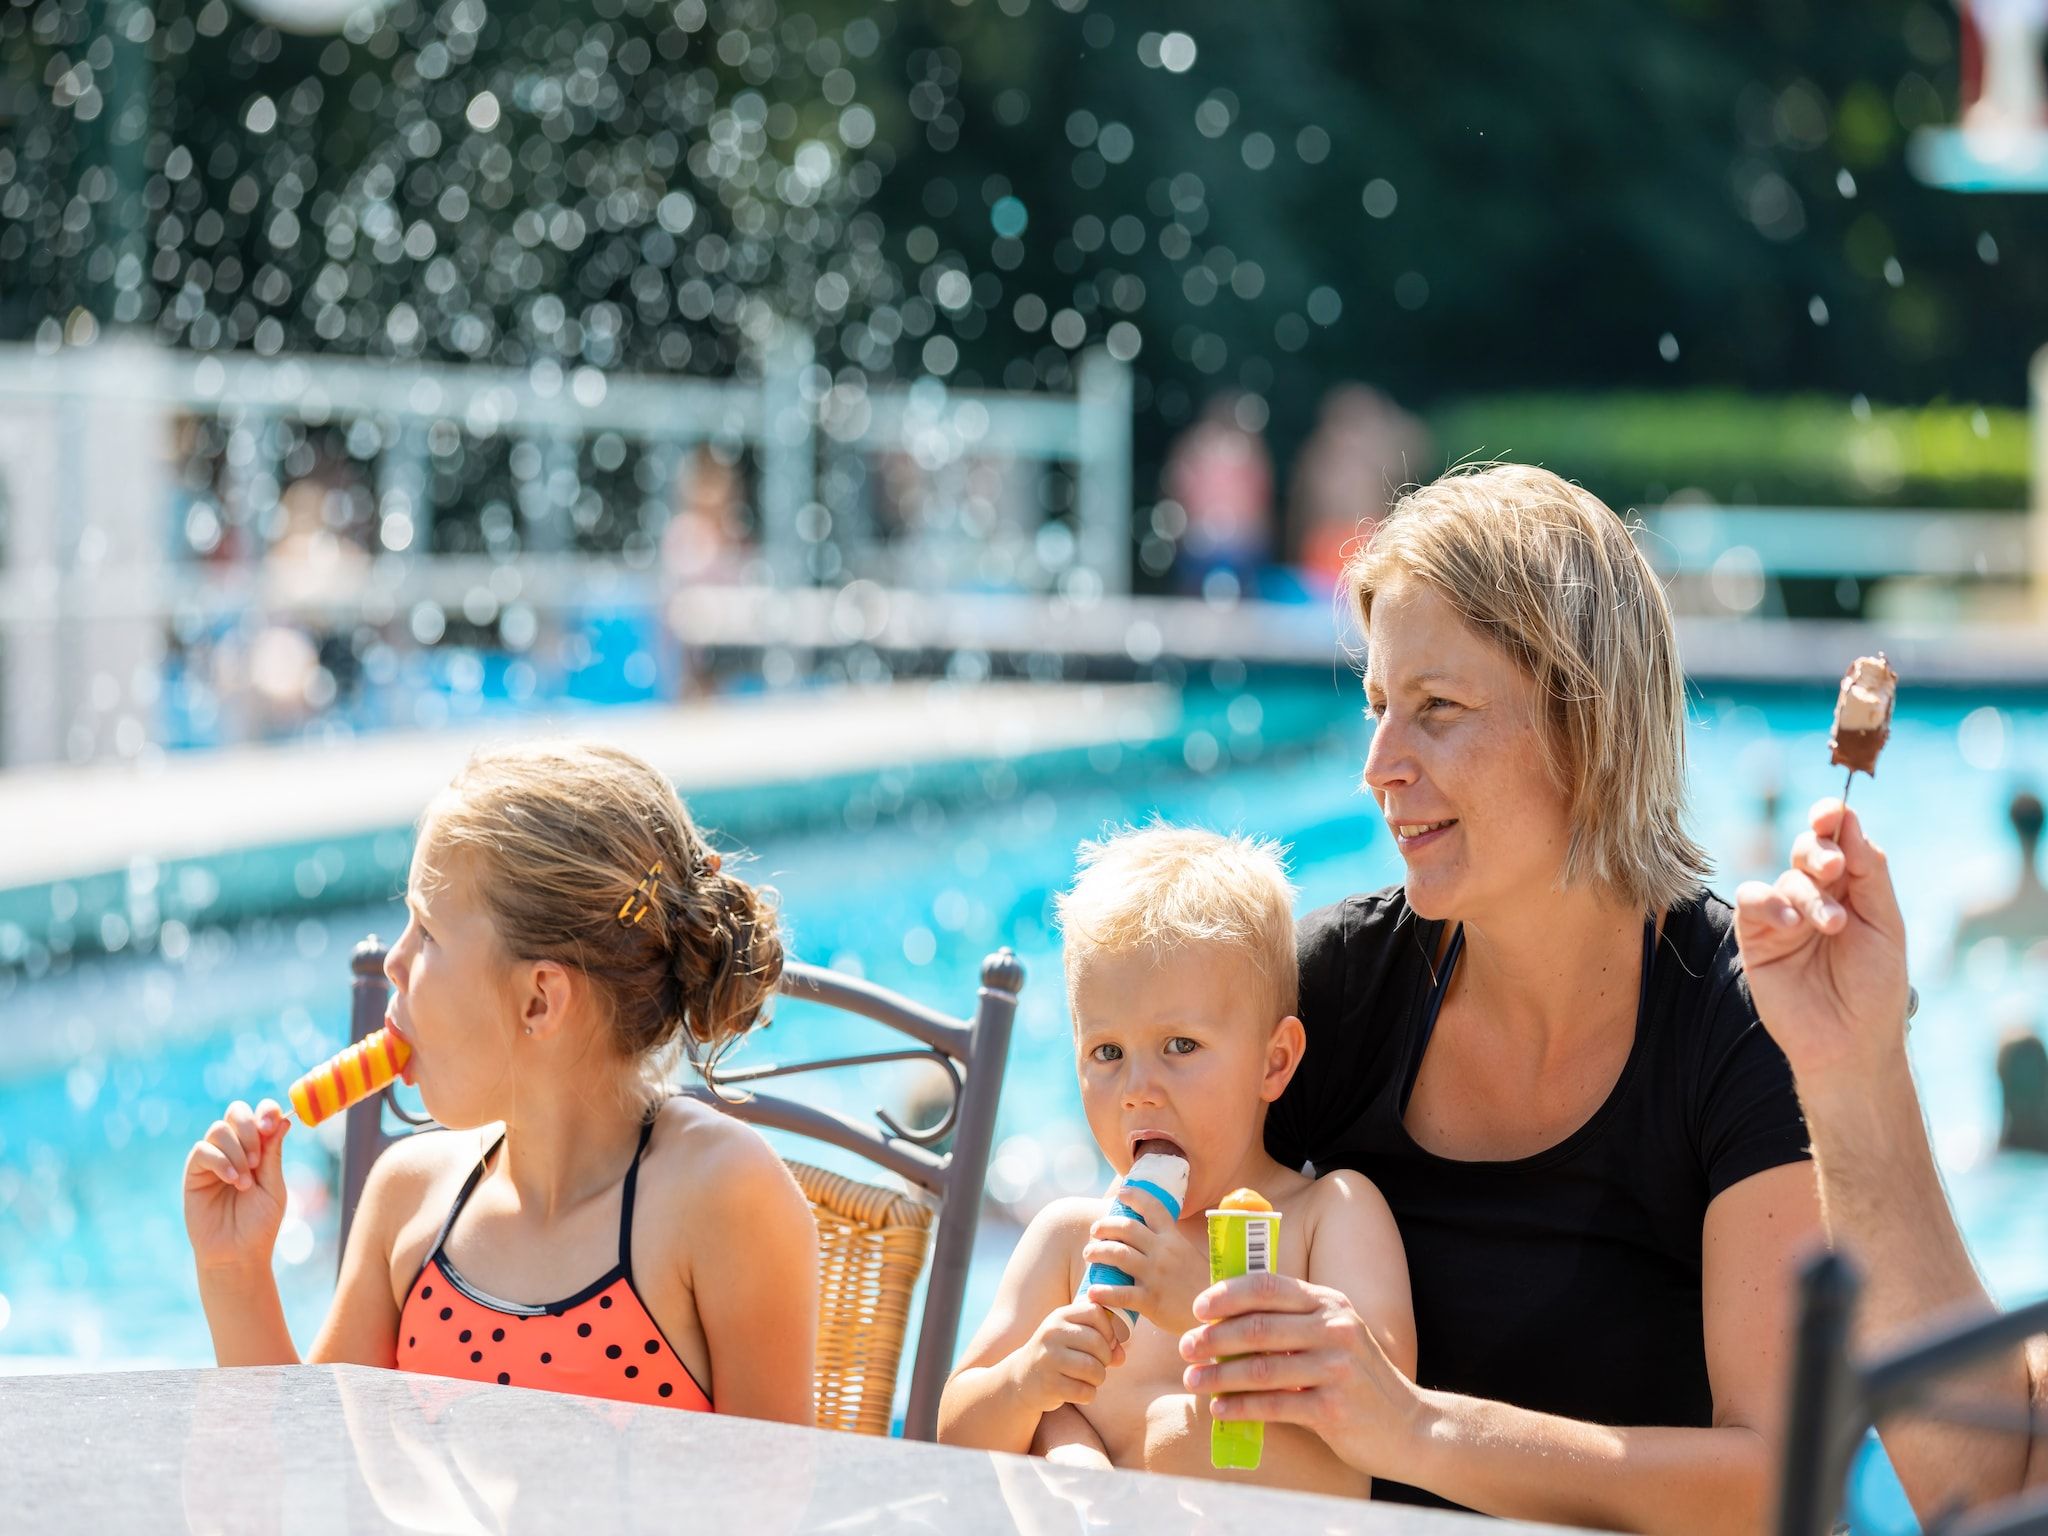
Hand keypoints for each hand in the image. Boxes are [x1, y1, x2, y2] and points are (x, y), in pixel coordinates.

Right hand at [183, 1099, 289, 1272]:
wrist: (237, 1254)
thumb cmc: (259, 1224)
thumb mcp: (273, 1187)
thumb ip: (273, 1155)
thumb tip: (284, 1120)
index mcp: (259, 1149)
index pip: (261, 1115)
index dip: (267, 1111)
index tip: (273, 1125)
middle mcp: (235, 1149)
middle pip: (236, 1112)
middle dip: (249, 1127)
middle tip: (259, 1156)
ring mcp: (213, 1159)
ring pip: (219, 1129)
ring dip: (237, 1151)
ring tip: (245, 1182)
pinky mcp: (194, 1173)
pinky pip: (203, 1150)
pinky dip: (221, 1161)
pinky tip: (233, 1181)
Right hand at [1012, 1301, 1130, 1411]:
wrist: (1022, 1378)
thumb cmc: (1057, 1355)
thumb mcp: (1072, 1338)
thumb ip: (1101, 1340)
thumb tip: (1120, 1355)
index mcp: (1060, 1316)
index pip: (1096, 1312)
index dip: (1108, 1329)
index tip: (1105, 1342)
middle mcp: (1052, 1333)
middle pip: (1098, 1343)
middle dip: (1105, 1358)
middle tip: (1098, 1365)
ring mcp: (1049, 1359)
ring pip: (1094, 1369)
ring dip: (1098, 1378)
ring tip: (1089, 1379)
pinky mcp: (1050, 1384)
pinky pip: (1085, 1391)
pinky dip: (1088, 1394)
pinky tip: (1078, 1391)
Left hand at [1081, 1185, 1208, 1334]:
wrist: (1220, 1315)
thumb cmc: (1202, 1285)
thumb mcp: (1189, 1255)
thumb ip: (1170, 1245)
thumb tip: (1149, 1236)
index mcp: (1173, 1238)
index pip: (1153, 1207)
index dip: (1135, 1196)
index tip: (1121, 1193)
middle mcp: (1163, 1251)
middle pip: (1127, 1228)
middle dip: (1105, 1226)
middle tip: (1095, 1231)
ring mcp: (1156, 1275)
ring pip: (1118, 1254)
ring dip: (1098, 1252)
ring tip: (1089, 1254)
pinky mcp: (1151, 1300)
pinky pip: (1121, 1293)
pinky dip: (1103, 1292)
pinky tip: (1092, 1292)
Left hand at [1179, 1271, 1420, 1478]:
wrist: (1411, 1427)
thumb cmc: (1359, 1378)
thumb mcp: (1335, 1334)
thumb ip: (1294, 1320)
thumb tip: (1226, 1317)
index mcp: (1330, 1303)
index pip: (1268, 1286)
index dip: (1227, 1295)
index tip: (1198, 1309)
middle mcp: (1335, 1329)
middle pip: (1258, 1327)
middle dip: (1214, 1338)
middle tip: (1186, 1347)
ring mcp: (1336, 1369)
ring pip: (1261, 1368)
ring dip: (1219, 1375)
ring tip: (1192, 1380)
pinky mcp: (1333, 1408)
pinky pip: (1273, 1405)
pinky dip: (1241, 1406)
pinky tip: (1220, 1407)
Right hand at [1733, 798, 1910, 1090]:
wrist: (1850, 1042)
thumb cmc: (1876, 987)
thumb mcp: (1886, 926)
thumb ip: (1870, 874)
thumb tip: (1851, 823)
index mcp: (1852, 890)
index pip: (1840, 842)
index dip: (1833, 821)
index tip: (1834, 812)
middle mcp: (1817, 896)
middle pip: (1809, 850)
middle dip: (1819, 850)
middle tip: (1834, 868)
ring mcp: (1784, 916)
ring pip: (1784, 877)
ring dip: (1806, 893)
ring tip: (1830, 925)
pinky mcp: (1756, 937)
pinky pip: (1752, 901)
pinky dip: (1769, 904)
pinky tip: (1792, 926)